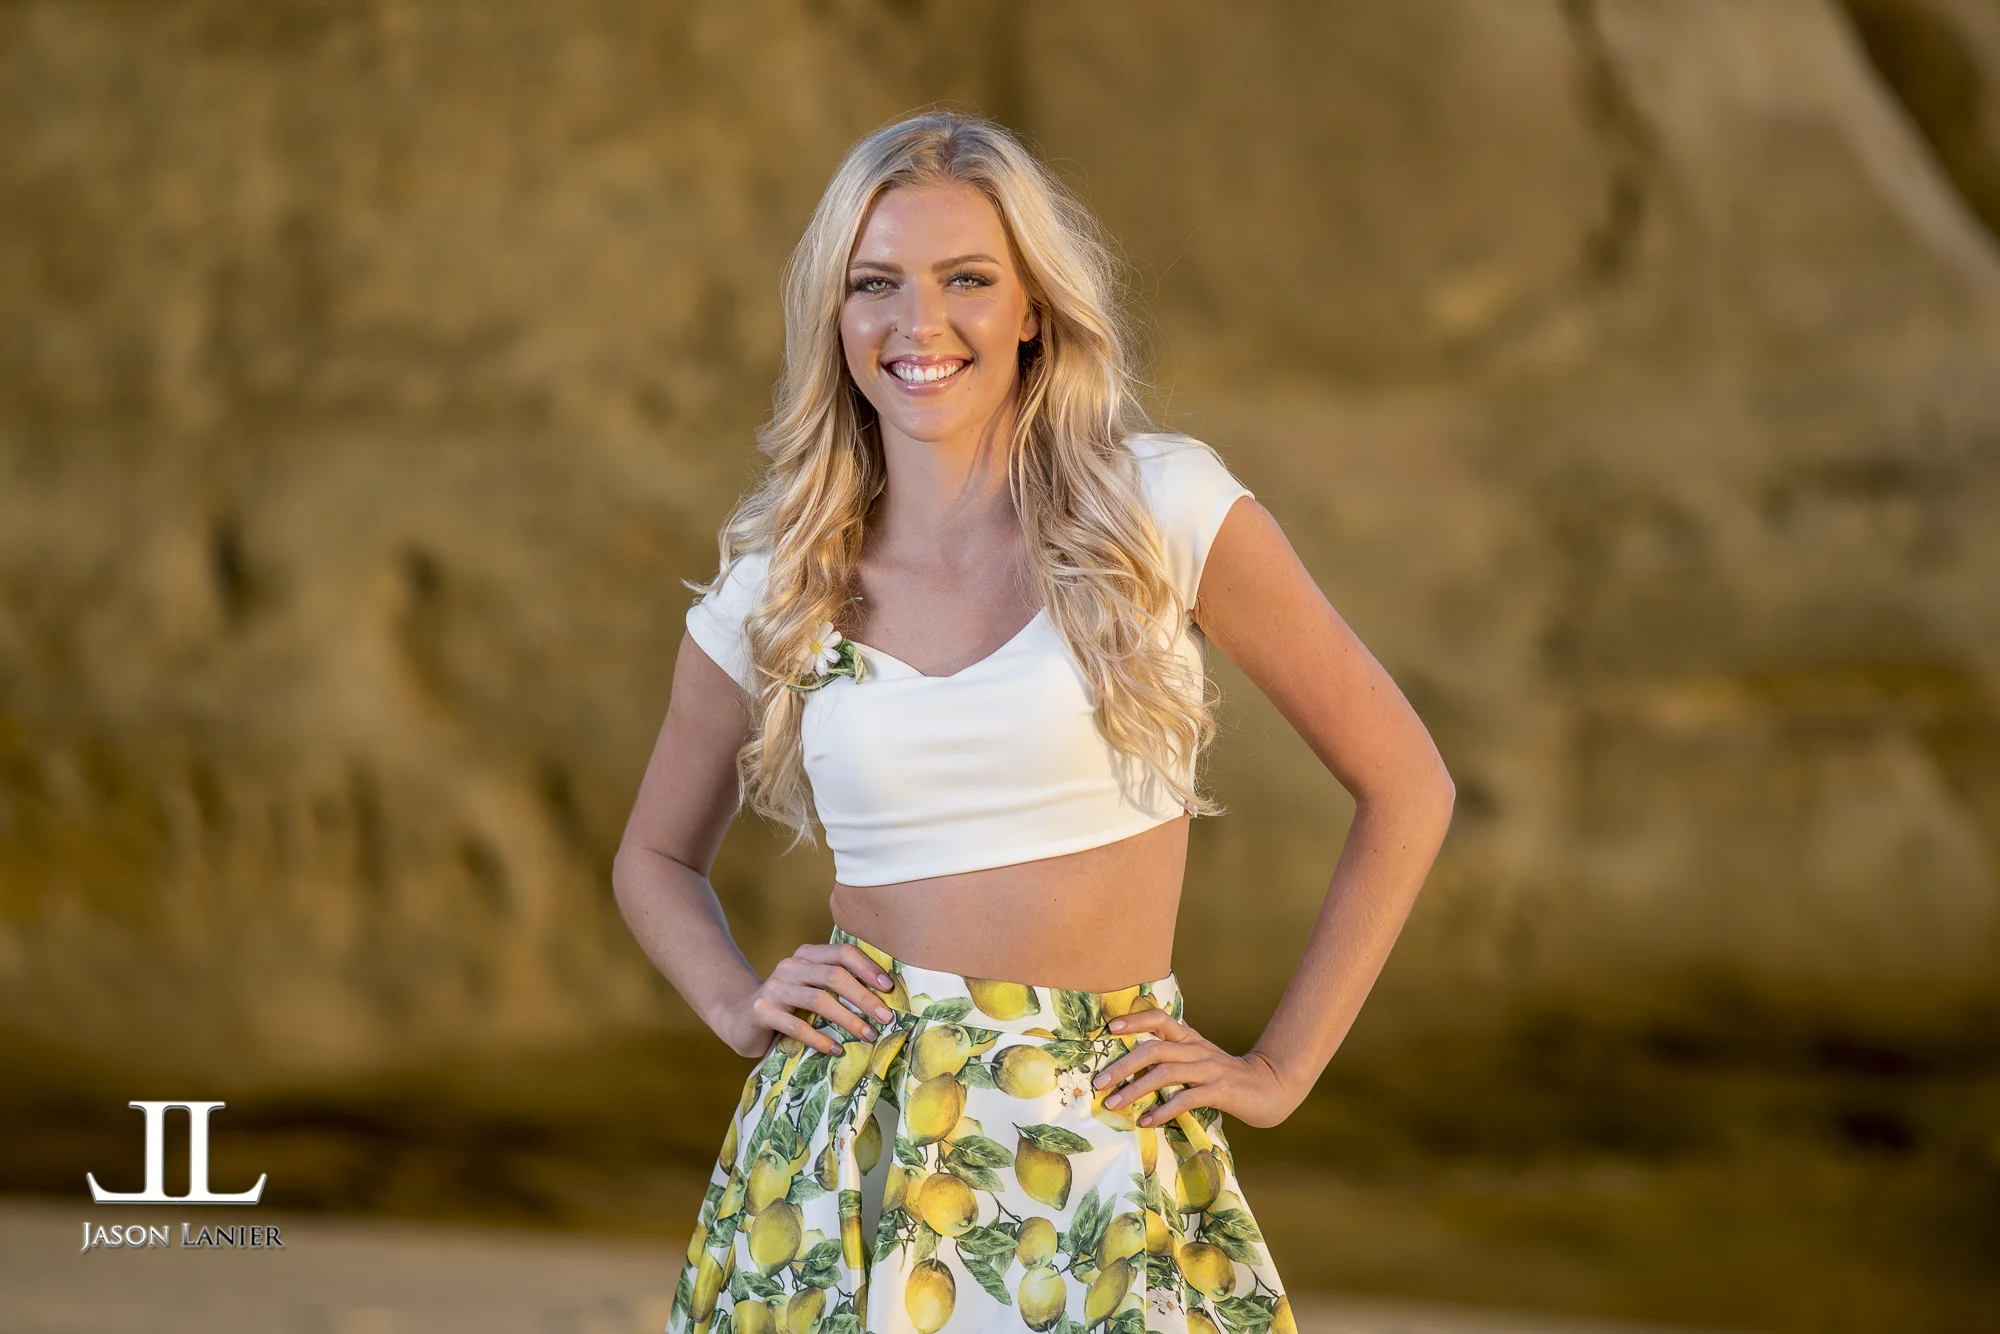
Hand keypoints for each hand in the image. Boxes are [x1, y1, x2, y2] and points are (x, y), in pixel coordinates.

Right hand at [727, 941, 900, 1058]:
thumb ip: (838, 986)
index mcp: (807, 955)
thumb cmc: (789, 1006)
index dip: (868, 968)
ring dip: (847, 1019)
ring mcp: (774, 988)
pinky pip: (796, 1026)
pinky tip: (836, 1050)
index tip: (889, 988)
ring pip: (818, 999)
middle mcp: (790, 966)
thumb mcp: (812, 989)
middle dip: (864, 997)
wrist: (742, 1018)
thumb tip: (885, 998)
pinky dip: (820, 1039)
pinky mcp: (762, 1012)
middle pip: (834, 976)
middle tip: (886, 1017)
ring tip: (868, 1035)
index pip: (842, 953)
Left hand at [1090, 1008, 1297, 1129]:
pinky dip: (1164, 1110)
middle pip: (1154, 1048)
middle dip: (1123, 1064)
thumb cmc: (1225, 1076)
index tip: (1110, 1029)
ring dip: (1135, 1089)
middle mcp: (1196, 1048)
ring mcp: (1209, 1068)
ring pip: (1165, 1072)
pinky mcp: (1220, 1090)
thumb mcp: (1197, 1058)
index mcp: (1189, 1038)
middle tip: (1099, 1082)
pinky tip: (1147, 1121)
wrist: (1269, 1087)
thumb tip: (1133, 1062)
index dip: (1135, 1019)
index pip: (1160, 1017)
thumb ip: (1172, 1055)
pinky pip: (1187, 1098)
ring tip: (1114, 1104)